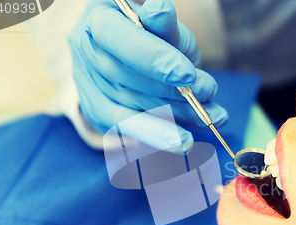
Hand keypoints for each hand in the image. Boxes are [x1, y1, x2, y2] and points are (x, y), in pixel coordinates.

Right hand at [68, 0, 227, 150]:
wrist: (139, 54)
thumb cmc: (155, 34)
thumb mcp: (164, 25)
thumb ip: (164, 25)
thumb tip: (160, 11)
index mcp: (98, 19)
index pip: (118, 39)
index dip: (151, 58)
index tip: (187, 75)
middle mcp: (85, 52)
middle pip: (123, 78)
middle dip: (170, 91)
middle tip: (208, 92)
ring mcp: (88, 85)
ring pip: (128, 108)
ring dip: (173, 116)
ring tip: (209, 117)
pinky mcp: (98, 113)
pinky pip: (126, 131)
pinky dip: (159, 137)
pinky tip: (185, 140)